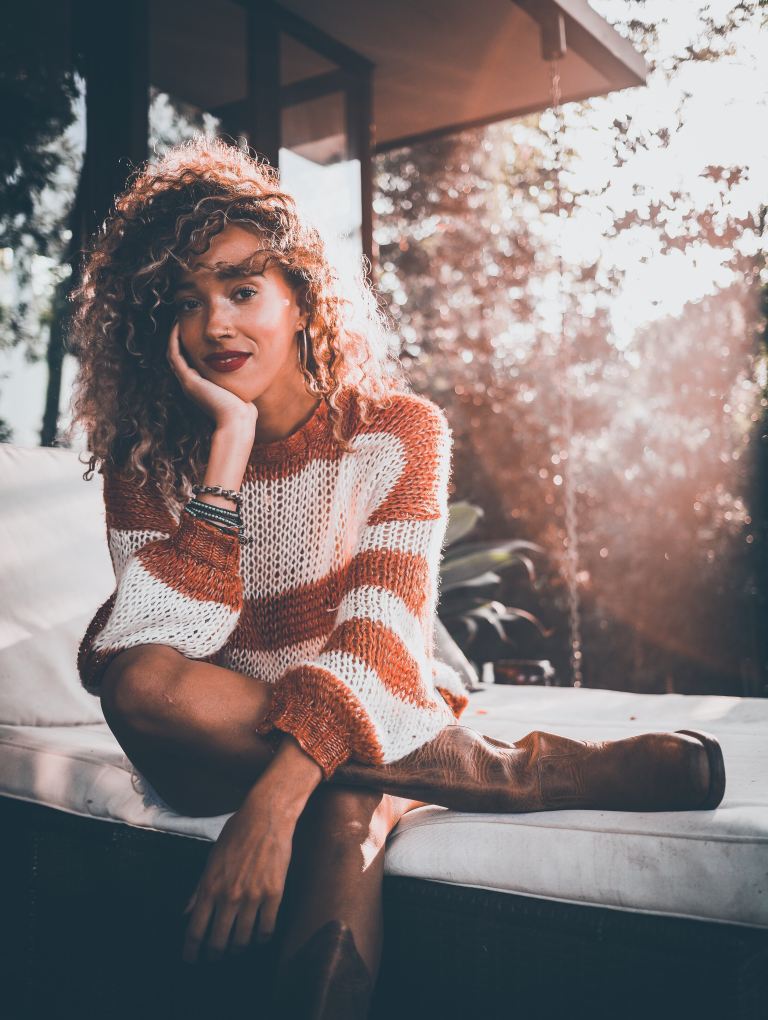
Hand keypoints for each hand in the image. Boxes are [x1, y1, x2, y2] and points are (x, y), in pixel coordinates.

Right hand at [167, 320, 258, 432]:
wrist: (237, 421)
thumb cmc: (242, 409)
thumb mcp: (238, 390)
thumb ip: (238, 381)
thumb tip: (246, 372)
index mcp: (200, 387)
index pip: (188, 362)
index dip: (187, 345)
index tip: (192, 328)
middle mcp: (190, 384)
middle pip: (177, 357)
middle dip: (178, 339)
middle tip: (181, 320)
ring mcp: (187, 383)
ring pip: (172, 354)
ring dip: (173, 336)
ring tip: (177, 319)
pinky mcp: (188, 381)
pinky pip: (174, 356)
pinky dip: (174, 341)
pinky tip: (178, 326)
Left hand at [182, 795, 293, 963]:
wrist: (267, 816)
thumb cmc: (237, 833)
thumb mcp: (212, 858)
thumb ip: (198, 889)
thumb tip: (185, 913)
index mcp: (210, 886)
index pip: (195, 930)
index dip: (191, 951)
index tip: (190, 960)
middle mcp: (229, 895)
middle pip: (218, 942)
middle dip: (214, 955)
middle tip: (214, 958)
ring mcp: (252, 896)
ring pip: (243, 940)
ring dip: (238, 949)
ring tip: (236, 947)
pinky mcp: (274, 894)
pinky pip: (266, 929)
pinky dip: (261, 939)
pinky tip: (258, 937)